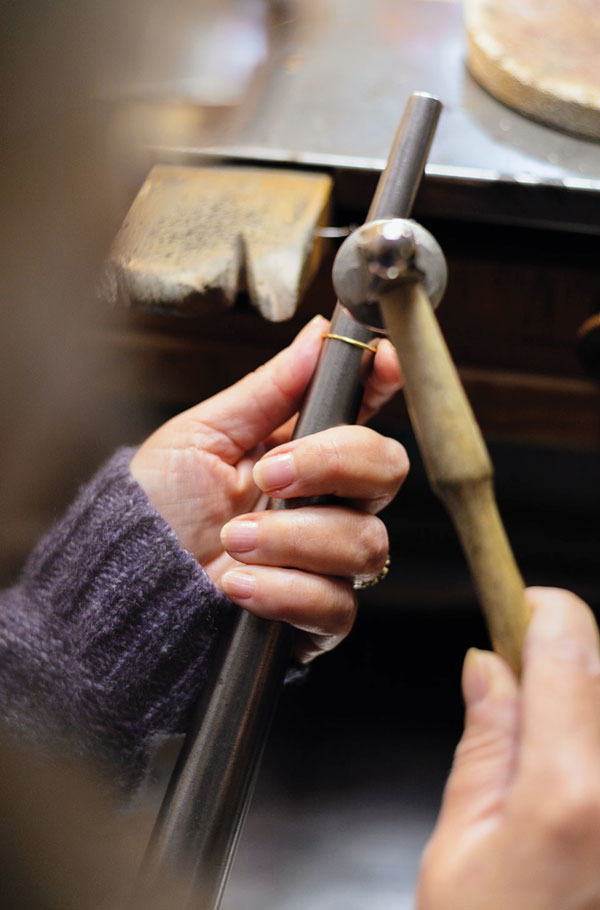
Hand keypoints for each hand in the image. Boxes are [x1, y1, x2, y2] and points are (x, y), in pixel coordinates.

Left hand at [130, 315, 407, 660]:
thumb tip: (318, 333)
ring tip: (232, 540)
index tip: (381, 362)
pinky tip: (236, 583)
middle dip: (333, 464)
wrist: (127, 579)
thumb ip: (268, 389)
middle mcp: (328, 502)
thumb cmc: (159, 503)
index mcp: (304, 450)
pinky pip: (336, 605)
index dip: (384, 382)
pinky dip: (283, 591)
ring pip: (364, 542)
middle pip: (388, 470)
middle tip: (269, 475)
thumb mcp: (202, 434)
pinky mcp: (317, 618)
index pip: (367, 411)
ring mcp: (328, 562)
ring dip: (292, 538)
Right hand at [417, 587, 599, 909]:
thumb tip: (490, 665)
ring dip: (577, 710)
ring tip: (538, 760)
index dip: (541, 610)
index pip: (570, 647)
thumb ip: (486, 740)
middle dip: (555, 666)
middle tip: (512, 693)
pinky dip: (585, 743)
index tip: (519, 605)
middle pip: (599, 674)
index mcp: (570, 792)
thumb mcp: (460, 841)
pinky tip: (565, 786)